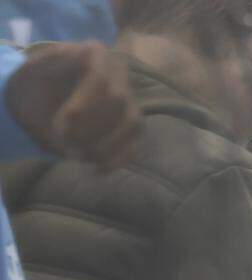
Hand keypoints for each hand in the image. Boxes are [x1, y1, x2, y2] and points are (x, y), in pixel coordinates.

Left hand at [5, 41, 139, 168]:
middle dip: (92, 128)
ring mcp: (129, 101)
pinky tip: (96, 169)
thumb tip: (75, 68)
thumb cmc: (35, 84)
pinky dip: (117, 160)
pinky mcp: (131, 126)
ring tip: (79, 156)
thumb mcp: (33, 71)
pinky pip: (135, 144)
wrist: (40, 102)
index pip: (100, 79)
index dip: (82, 106)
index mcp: (94, 54)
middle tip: (66, 143)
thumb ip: (51, 67)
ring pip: (132, 124)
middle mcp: (118, 74)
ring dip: (106, 145)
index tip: (60, 126)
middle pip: (119, 102)